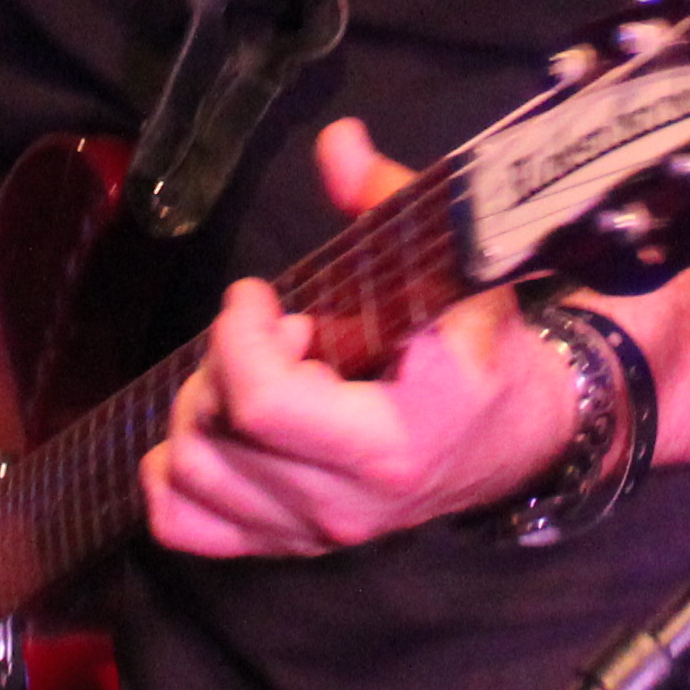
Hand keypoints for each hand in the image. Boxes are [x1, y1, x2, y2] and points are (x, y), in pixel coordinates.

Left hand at [143, 121, 579, 558]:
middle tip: (272, 330)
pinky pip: (186, 527)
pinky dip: (173, 477)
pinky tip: (214, 428)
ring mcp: (319, 535)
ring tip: (254, 375)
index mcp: (397, 437)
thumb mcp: (458, 270)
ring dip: (202, 409)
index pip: (264, 402)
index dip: (239, 334)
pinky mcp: (291, 548)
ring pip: (191, 476)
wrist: (516, 437)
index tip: (258, 295)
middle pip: (217, 434)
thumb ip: (390, 203)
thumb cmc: (480, 349)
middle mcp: (352, 501)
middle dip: (225, 361)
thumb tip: (335, 142)